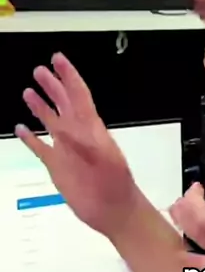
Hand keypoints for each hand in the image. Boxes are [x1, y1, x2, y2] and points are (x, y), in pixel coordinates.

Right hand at [16, 53, 137, 237]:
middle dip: (53, 85)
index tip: (59, 60)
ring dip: (40, 106)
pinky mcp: (57, 167)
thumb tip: (65, 129)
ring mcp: (66, 150)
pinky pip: (40, 148)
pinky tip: (20, 129)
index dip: (69, 76)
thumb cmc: (117, 185)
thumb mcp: (106, 161)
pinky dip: (30, 138)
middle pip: (63, 103)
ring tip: (28, 91)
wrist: (115, 211)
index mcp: (91, 128)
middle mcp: (77, 135)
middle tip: (40, 69)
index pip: (78, 95)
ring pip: (50, 122)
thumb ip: (85, 144)